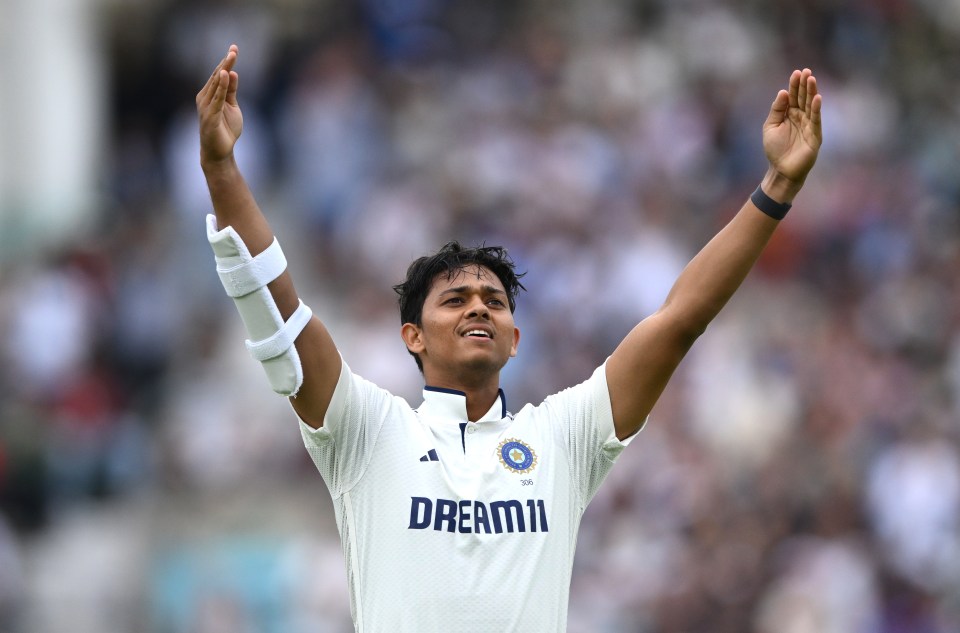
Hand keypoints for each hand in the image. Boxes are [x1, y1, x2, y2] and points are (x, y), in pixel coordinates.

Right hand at [196, 45, 242, 165]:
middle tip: (234, 49)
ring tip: (231, 57)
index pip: (219, 74)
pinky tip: (226, 75)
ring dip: (224, 70)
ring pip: (217, 84)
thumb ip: (232, 91)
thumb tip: (233, 73)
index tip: (234, 48)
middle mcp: (205, 98)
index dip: (226, 61)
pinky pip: (217, 98)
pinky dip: (222, 87)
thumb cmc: (225, 129)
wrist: (219, 152)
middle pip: (217, 76)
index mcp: (210, 94)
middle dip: (226, 62)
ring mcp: (206, 106)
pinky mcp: (210, 116)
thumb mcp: (232, 107)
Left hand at [761, 69, 822, 201]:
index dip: (795, 85)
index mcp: (790, 114)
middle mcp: (801, 117)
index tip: (796, 73)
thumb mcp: (771, 126)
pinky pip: (816, 120)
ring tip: (812, 79)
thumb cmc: (775, 149)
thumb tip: (783, 92)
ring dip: (812, 93)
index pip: (793, 96)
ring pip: (811, 106)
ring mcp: (809, 126)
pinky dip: (817, 109)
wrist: (781, 170)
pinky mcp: (815, 136)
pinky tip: (817, 98)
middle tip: (806, 71)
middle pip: (803, 98)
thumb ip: (777, 110)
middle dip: (805, 85)